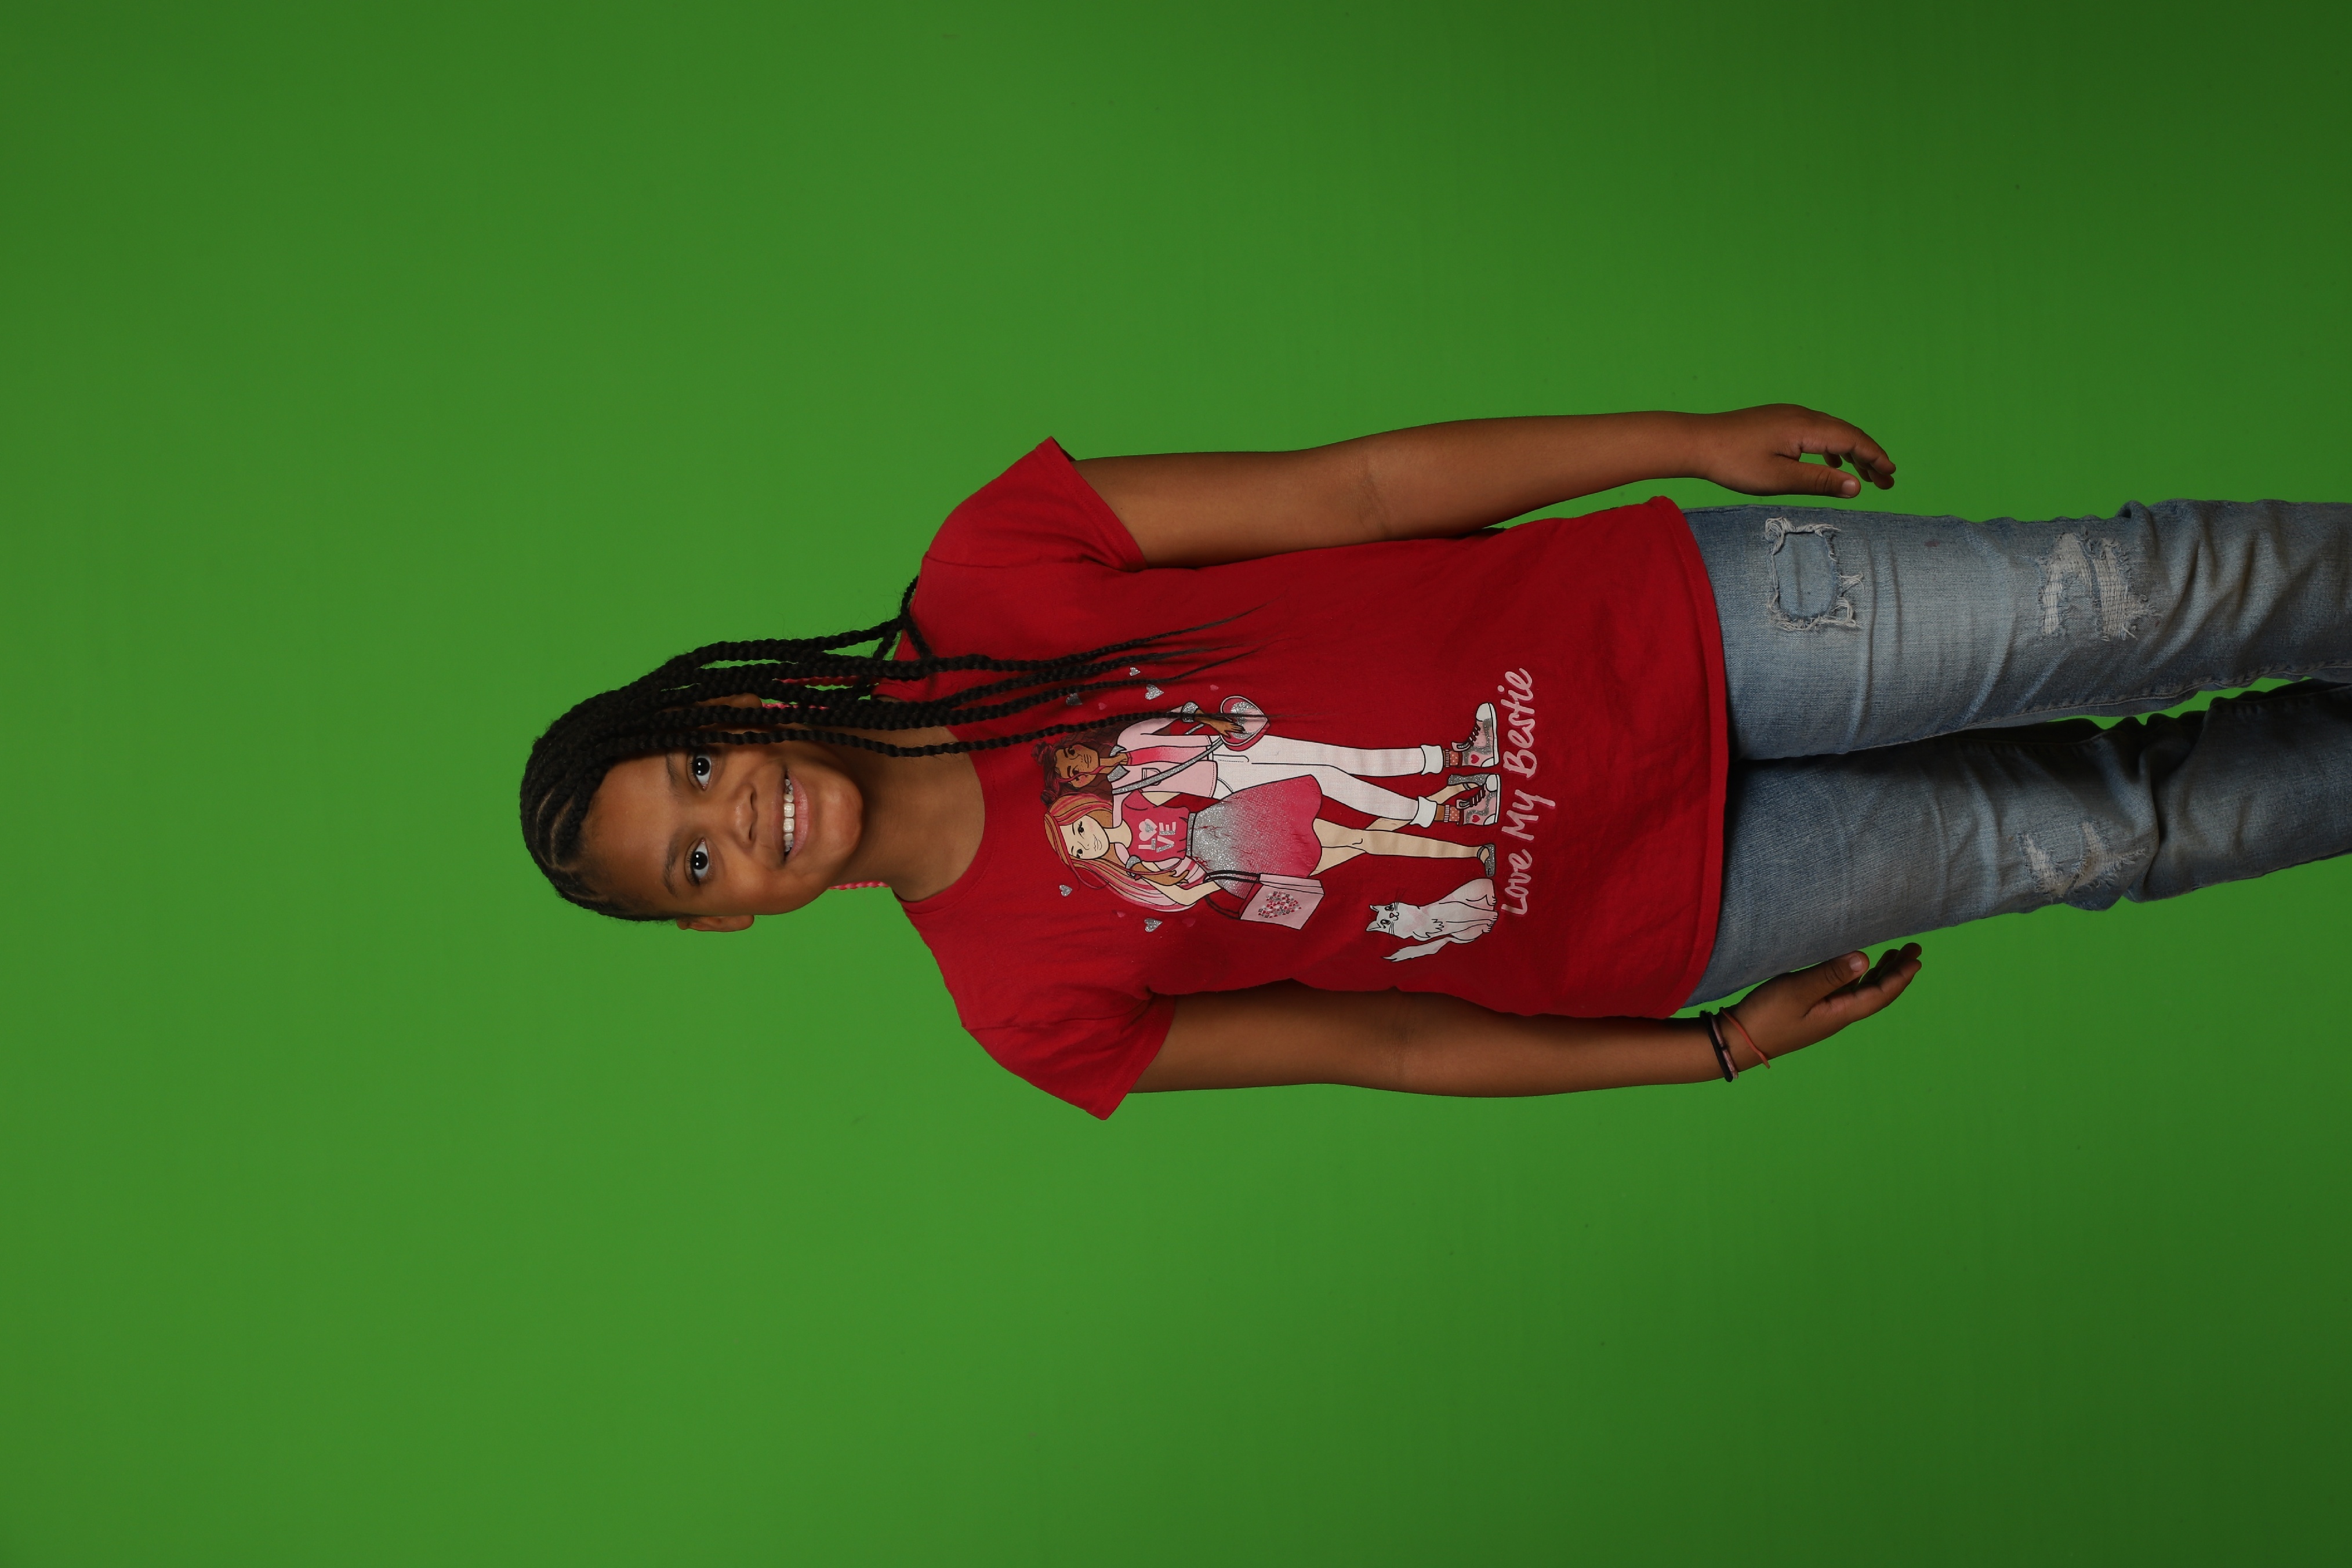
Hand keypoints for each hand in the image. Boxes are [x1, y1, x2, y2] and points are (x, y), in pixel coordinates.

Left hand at [1692, 405, 1896, 498]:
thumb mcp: (1780, 479)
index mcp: (1806, 428)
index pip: (1853, 441)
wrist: (1696, 442)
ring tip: (1864, 476)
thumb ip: (1820, 482)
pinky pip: (1815, 432)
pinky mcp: (1778, 421)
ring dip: (1851, 454)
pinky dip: (1830, 449)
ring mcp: (1789, 416)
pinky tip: (1830, 464)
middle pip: (1847, 434)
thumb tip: (1857, 486)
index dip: (1875, 458)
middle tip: (1887, 481)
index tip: (1891, 475)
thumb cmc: (1733, 463)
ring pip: (1832, 433)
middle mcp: (1802, 416)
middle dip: (1869, 457)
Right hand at [1722, 943, 1923, 1065]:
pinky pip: (1844, 992)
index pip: (1878, 995)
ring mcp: (1824, 1015)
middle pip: (1875, 994)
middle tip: (1913, 950)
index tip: (1916, 958)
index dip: (1899, 977)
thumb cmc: (1766, 1016)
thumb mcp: (1797, 991)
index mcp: (1839, 1013)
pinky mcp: (1810, 1011)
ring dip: (1879, 974)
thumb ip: (1830, 974)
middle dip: (1896, 972)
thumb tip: (1864, 958)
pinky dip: (1857, 978)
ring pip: (1861, 992)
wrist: (1738, 1041)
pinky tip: (1855, 968)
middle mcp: (1837, 1016)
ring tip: (1892, 956)